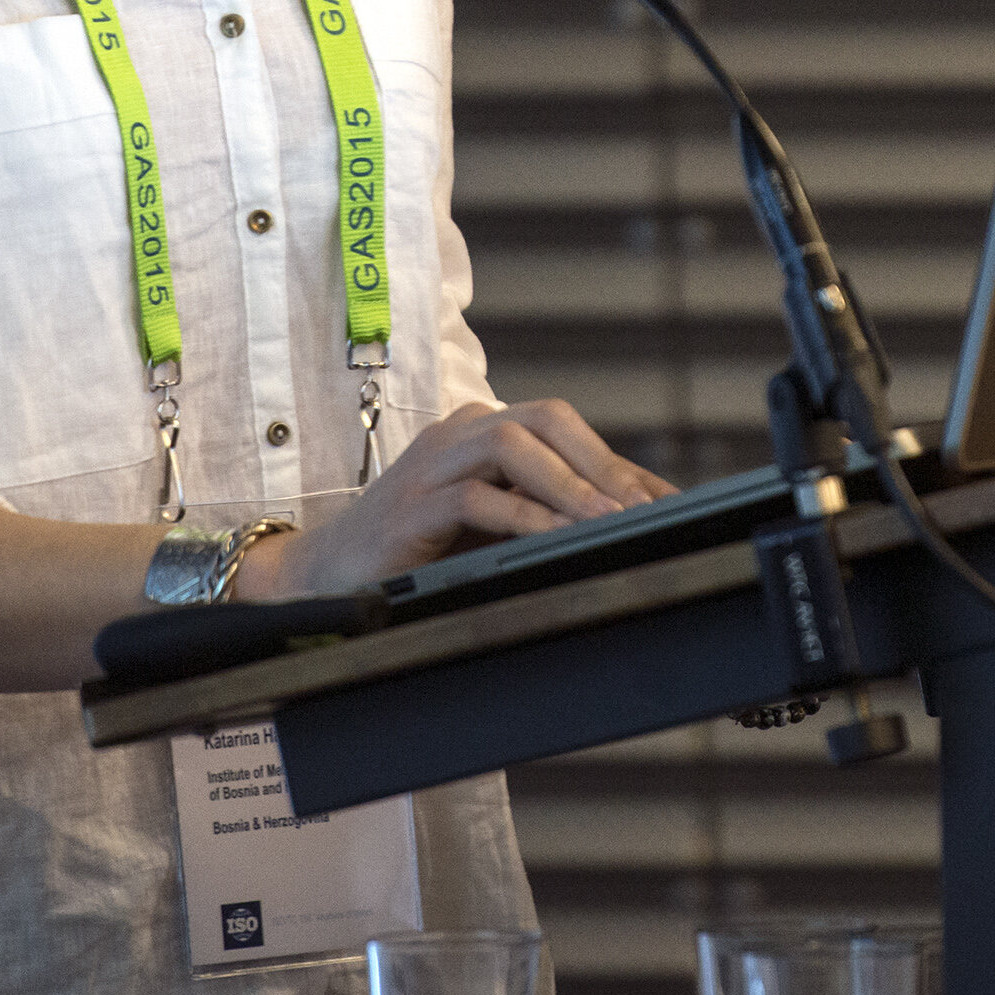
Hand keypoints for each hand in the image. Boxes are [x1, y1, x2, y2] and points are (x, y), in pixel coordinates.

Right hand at [243, 398, 673, 600]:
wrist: (325, 575)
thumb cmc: (415, 549)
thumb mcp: (489, 524)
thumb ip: (540, 511)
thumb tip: (623, 525)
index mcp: (484, 429)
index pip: (566, 430)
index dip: (620, 463)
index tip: (669, 501)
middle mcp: (461, 433)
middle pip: (546, 420)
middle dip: (602, 462)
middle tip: (647, 507)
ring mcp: (433, 463)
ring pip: (515, 447)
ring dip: (570, 484)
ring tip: (611, 520)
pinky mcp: (413, 504)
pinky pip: (476, 496)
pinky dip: (522, 514)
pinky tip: (552, 537)